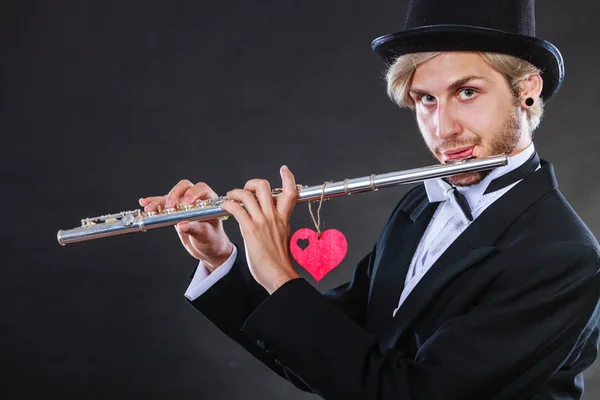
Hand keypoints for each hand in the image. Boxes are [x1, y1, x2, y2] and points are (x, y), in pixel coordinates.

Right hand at [139, 180, 233, 271]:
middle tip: (168, 207)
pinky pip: (163, 204)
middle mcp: (196, 200)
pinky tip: (145, 203)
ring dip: (159, 201)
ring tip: (149, 209)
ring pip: (170, 197)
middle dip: (173, 195)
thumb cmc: (212, 240)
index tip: (184, 203)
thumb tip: (183, 224)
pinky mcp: (174, 211)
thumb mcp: (205, 236)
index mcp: (209, 202)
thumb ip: (195, 229)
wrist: (208, 249)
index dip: (192, 193)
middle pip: (184, 188)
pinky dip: (154, 203)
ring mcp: (184, 205)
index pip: (201, 189)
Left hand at [220, 165, 299, 293]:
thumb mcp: (284, 237)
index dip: (288, 178)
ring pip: (247, 194)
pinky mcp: (250, 229)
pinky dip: (228, 203)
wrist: (279, 275)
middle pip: (264, 186)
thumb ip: (279, 225)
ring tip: (230, 198)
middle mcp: (273, 216)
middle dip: (252, 183)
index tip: (283, 169)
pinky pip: (236, 208)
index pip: (291, 192)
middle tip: (246, 191)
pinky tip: (224, 207)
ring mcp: (262, 222)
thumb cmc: (280, 261)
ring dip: (234, 192)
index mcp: (284, 218)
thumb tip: (274, 221)